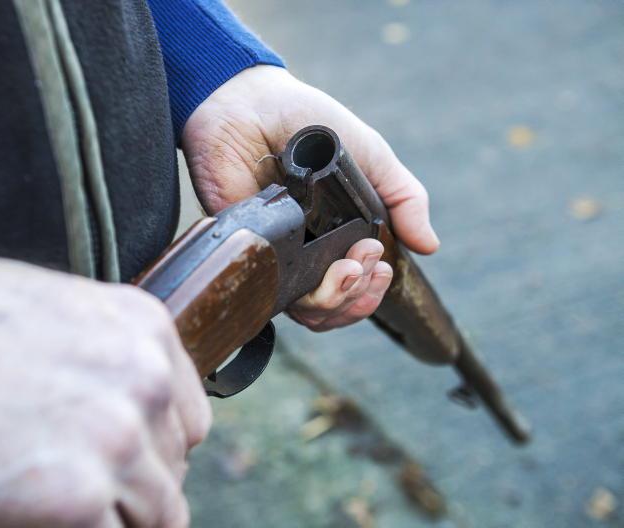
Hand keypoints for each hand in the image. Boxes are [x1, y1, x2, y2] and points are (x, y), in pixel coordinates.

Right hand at [0, 231, 210, 526]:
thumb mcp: (53, 319)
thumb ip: (101, 366)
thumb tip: (120, 420)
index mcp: (145, 331)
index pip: (187, 421)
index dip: (156, 454)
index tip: (128, 472)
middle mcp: (146, 379)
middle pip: (172, 470)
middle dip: (135, 493)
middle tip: (85, 501)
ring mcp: (120, 435)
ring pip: (155, 515)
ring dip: (113, 521)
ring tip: (58, 512)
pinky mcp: (80, 494)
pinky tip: (37, 521)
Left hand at [182, 66, 438, 330]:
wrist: (250, 104)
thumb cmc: (309, 123)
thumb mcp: (370, 156)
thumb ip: (402, 198)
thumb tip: (430, 246)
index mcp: (339, 235)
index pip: (359, 285)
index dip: (372, 289)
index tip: (378, 262)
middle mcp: (308, 252)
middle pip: (335, 305)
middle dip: (357, 294)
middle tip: (364, 259)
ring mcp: (277, 253)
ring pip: (305, 309)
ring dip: (333, 301)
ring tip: (345, 269)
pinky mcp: (246, 250)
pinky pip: (267, 293)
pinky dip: (293, 295)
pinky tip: (309, 273)